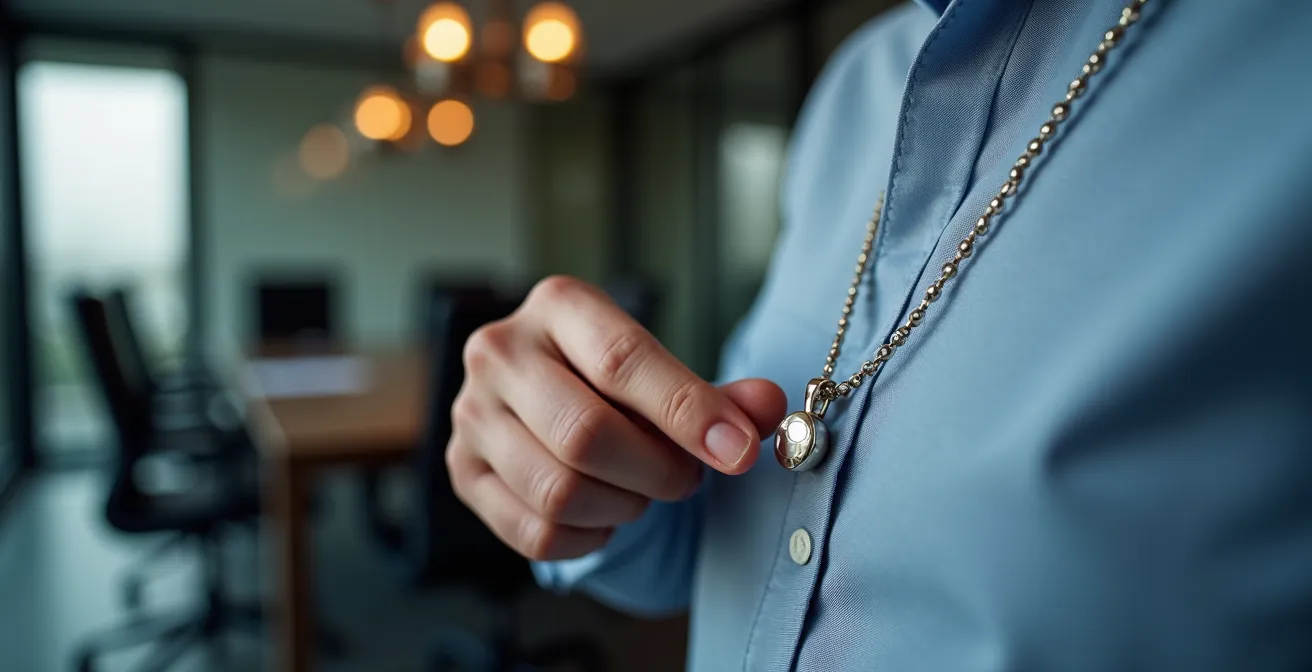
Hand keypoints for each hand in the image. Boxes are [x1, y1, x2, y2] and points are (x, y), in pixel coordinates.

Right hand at [447, 276, 786, 560]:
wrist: (548, 395)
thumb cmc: (615, 382)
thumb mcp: (669, 374)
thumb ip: (722, 396)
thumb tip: (769, 407)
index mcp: (558, 305)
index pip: (622, 361)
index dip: (687, 413)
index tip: (738, 452)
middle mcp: (500, 351)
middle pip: (585, 434)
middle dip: (656, 471)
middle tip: (686, 477)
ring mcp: (471, 413)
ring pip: (558, 490)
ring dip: (623, 507)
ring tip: (641, 491)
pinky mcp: (462, 472)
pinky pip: (534, 532)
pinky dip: (587, 537)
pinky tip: (603, 515)